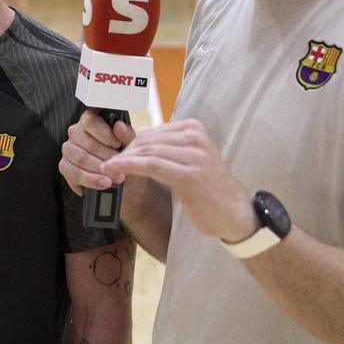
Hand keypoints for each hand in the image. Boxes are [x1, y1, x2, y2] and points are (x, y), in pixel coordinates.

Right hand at [59, 110, 134, 195]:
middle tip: (119, 167)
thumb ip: (126, 136)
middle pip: (86, 142)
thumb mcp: (131, 146)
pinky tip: (102, 184)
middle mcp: (76, 133)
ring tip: (113, 178)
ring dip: (98, 170)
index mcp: (91, 122)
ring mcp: (69, 150)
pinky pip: (74, 173)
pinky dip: (90, 180)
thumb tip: (118, 126)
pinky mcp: (65, 167)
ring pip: (80, 158)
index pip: (90, 120)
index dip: (103, 132)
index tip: (116, 144)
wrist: (120, 177)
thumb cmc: (123, 157)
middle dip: (105, 157)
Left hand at [101, 119, 257, 242]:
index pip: (152, 132)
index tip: (114, 158)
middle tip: (108, 166)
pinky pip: (151, 165)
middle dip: (124, 154)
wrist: (237, 215)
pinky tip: (115, 171)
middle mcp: (195, 137)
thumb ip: (165, 150)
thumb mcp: (188, 162)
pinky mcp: (190, 174)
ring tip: (107, 170)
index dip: (129, 145)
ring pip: (147, 151)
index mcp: (194, 129)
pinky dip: (129, 167)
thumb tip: (133, 143)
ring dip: (123, 161)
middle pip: (147, 140)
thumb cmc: (209, 191)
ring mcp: (195, 154)